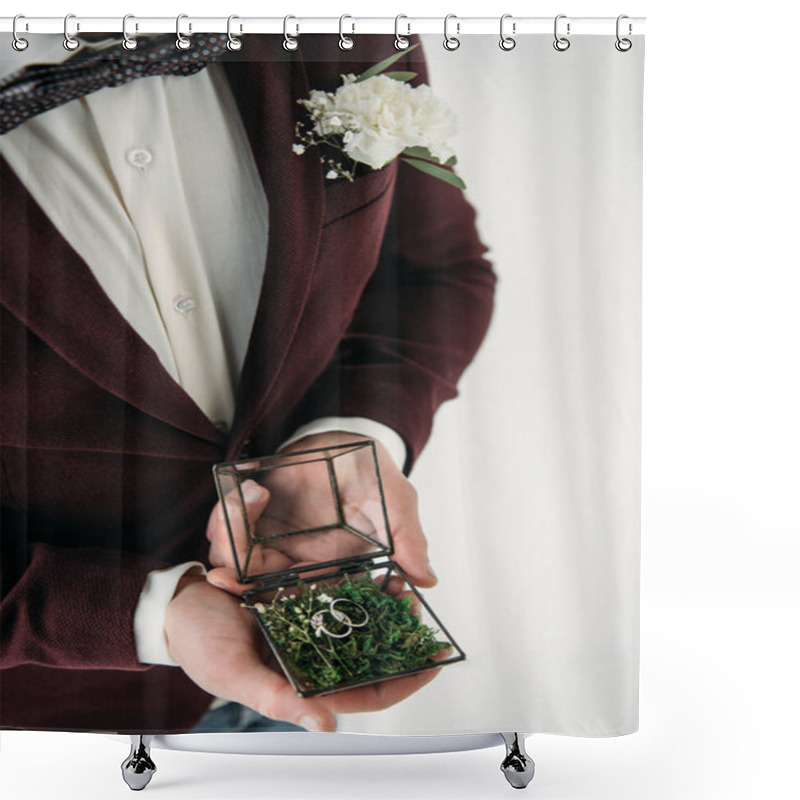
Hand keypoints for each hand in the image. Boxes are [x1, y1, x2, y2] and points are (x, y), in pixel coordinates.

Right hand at [164, 574, 441, 730]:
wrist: (181, 602)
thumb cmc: (200, 643)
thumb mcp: (234, 673)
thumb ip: (277, 698)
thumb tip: (325, 723)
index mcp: (302, 683)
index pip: (365, 692)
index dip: (402, 682)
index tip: (432, 664)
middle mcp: (312, 657)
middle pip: (370, 654)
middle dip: (400, 638)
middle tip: (419, 611)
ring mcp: (309, 626)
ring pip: (359, 622)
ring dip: (384, 607)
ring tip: (404, 585)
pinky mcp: (302, 599)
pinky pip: (338, 594)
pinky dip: (359, 585)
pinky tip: (375, 571)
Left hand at [206, 431, 436, 594]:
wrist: (347, 441)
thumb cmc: (373, 474)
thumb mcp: (396, 503)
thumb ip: (407, 538)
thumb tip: (427, 579)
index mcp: (335, 573)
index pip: (312, 607)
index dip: (289, 617)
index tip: (265, 610)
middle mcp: (302, 566)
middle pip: (262, 593)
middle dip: (239, 588)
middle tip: (223, 577)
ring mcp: (276, 544)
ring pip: (238, 564)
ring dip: (229, 543)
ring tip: (246, 502)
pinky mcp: (257, 520)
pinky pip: (229, 531)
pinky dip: (227, 516)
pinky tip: (249, 488)